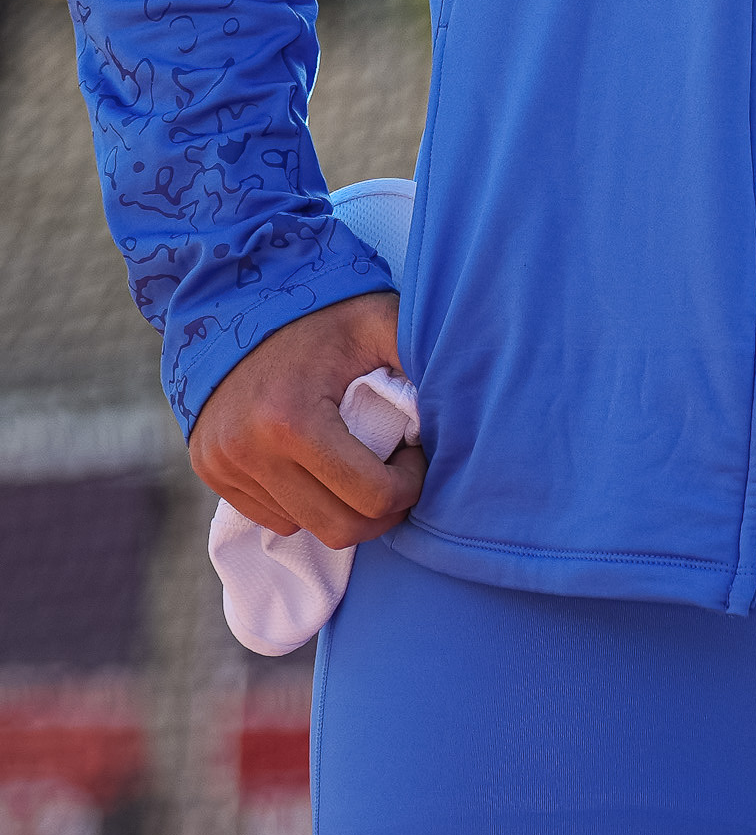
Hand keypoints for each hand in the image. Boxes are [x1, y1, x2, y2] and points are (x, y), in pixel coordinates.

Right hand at [189, 292, 419, 544]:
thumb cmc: (324, 316)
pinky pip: (271, 517)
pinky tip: (322, 468)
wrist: (240, 306)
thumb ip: (419, 357)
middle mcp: (248, 451)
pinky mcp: (210, 472)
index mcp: (291, 419)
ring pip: (304, 527)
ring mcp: (223, 465)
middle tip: (398, 474)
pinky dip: (305, 505)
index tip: (415, 453)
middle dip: (382, 511)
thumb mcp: (380, 323)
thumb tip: (465, 398)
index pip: (372, 497)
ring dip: (341, 507)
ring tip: (359, 465)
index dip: (410, 486)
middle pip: (339, 528)